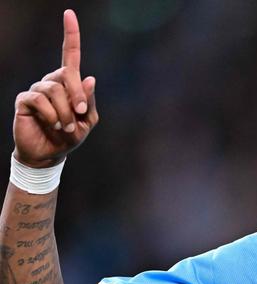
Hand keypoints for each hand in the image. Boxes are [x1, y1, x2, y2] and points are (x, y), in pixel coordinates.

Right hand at [13, 9, 98, 167]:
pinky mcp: (25, 100)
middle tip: (80, 114)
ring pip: (54, 90)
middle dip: (77, 96)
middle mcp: (52, 81)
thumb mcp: (87, 121)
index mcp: (69, 84)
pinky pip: (40, 100)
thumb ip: (89, 101)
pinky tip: (53, 124)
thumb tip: (89, 78)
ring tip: (64, 127)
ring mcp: (37, 89)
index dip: (71, 34)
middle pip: (67, 74)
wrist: (50, 154)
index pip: (70, 55)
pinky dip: (52, 115)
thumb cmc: (69, 136)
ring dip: (65, 112)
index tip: (69, 13)